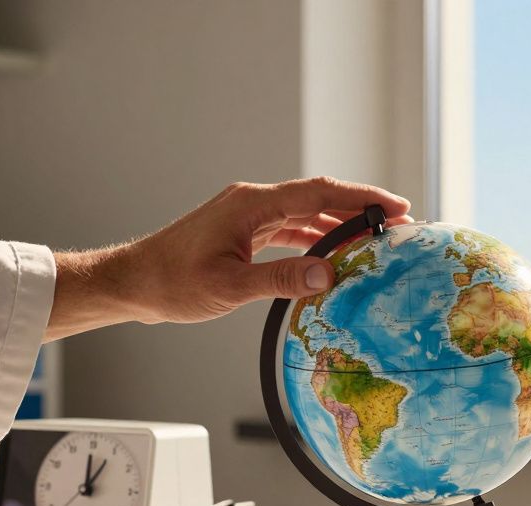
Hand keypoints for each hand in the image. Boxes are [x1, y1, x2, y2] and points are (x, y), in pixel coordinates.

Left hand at [43, 177, 411, 340]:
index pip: (319, 193)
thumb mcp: (231, 287)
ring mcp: (246, 214)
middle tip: (399, 223)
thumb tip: (330, 274)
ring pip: (305, 212)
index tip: (396, 207)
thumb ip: (282, 280)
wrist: (131, 282)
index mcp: (252, 205)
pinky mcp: (241, 230)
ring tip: (375, 239)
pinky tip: (333, 252)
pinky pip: (289, 226)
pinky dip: (316, 236)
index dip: (362, 199)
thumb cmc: (172, 283)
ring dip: (340, 224)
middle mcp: (251, 202)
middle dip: (360, 208)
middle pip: (318, 197)